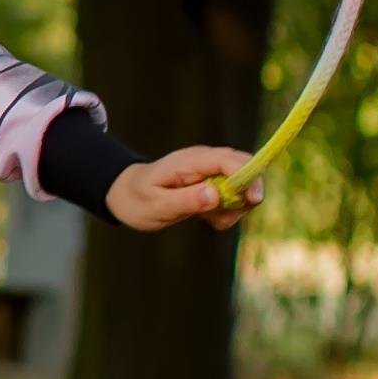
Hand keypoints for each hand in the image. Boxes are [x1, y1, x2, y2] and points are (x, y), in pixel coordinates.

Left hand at [106, 145, 262, 233]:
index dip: (248, 177)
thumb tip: (215, 195)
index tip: (252, 200)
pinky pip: (234, 196)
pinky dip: (227, 211)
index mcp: (191, 161)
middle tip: (220, 218)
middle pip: (246, 169)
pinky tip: (204, 216)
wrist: (125, 194)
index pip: (230, 160)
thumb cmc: (137, 199)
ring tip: (205, 218)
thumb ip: (186, 200)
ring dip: (234, 208)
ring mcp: (212, 170)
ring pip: (244, 186)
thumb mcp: (156, 205)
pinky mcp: (214, 182)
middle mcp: (206, 161)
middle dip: (245, 196)